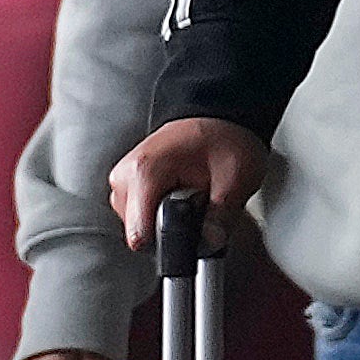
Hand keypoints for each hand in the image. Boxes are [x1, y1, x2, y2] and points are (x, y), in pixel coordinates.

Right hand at [107, 118, 273, 250]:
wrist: (218, 115)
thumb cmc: (225, 136)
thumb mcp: (236, 178)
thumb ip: (221, 216)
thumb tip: (209, 243)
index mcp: (144, 172)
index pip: (140, 235)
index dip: (172, 243)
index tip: (193, 234)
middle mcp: (125, 175)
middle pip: (139, 233)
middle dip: (172, 231)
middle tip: (199, 205)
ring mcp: (123, 179)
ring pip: (138, 227)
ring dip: (166, 222)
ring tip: (191, 197)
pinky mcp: (128, 183)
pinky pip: (138, 214)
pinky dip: (161, 212)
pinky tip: (180, 197)